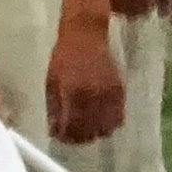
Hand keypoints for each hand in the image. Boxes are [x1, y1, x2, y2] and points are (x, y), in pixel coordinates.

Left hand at [44, 19, 125, 143]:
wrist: (86, 34)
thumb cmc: (64, 56)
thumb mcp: (52, 81)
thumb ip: (54, 108)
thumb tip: (55, 131)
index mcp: (71, 93)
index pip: (71, 128)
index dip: (66, 137)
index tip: (63, 137)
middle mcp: (91, 95)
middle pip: (89, 131)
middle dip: (81, 138)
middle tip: (75, 135)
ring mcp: (107, 93)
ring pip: (106, 127)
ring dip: (97, 132)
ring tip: (89, 128)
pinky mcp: (119, 89)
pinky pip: (119, 115)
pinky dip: (111, 122)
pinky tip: (102, 119)